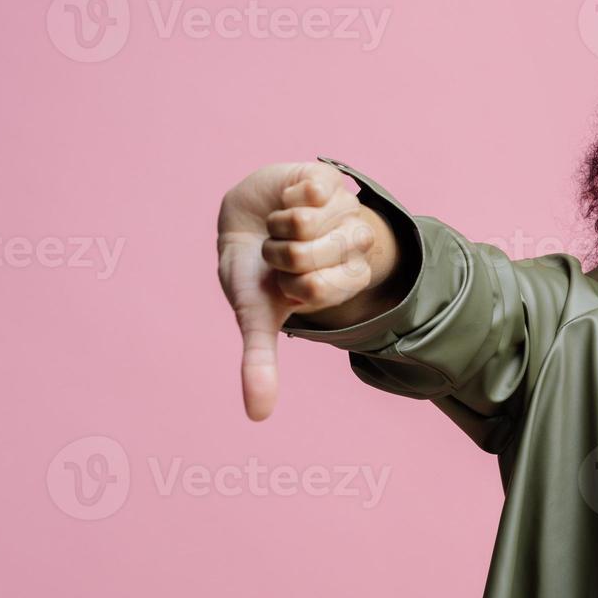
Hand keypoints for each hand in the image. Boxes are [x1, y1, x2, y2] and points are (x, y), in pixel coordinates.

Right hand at [216, 162, 391, 420]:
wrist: (244, 215)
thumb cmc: (253, 270)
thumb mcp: (255, 315)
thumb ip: (260, 362)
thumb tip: (256, 417)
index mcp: (346, 281)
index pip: (320, 290)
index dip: (290, 285)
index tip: (286, 283)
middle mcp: (354, 247)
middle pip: (311, 256)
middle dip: (279, 254)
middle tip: (280, 253)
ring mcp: (347, 210)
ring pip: (309, 222)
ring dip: (280, 226)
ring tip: (283, 227)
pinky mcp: (332, 180)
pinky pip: (313, 190)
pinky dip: (287, 197)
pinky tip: (290, 199)